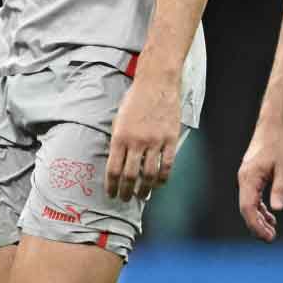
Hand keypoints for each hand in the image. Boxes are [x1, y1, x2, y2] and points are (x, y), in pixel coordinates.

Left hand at [106, 71, 179, 201]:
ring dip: (144, 189)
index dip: (112, 186)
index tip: (112, 194)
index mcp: (120, 137)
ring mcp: (155, 141)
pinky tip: (158, 184)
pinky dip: (162, 178)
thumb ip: (117, 140)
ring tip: (142, 195)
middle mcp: (136, 141)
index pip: (113, 170)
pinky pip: (167, 165)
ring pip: (149, 174)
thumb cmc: (135, 99)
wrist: (156, 83)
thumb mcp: (118, 119)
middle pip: (130, 176)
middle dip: (126, 192)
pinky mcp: (170, 139)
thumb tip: (116, 162)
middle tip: (125, 198)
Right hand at [236, 122, 282, 241]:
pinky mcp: (252, 177)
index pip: (247, 208)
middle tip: (271, 238)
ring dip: (259, 219)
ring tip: (271, 231)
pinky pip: (253, 198)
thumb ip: (280, 188)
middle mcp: (244, 180)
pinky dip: (260, 209)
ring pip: (249, 205)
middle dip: (257, 226)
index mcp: (249, 178)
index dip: (255, 225)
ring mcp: (247, 179)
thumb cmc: (278, 145)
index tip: (267, 236)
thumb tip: (277, 208)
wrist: (273, 128)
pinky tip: (270, 216)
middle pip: (246, 209)